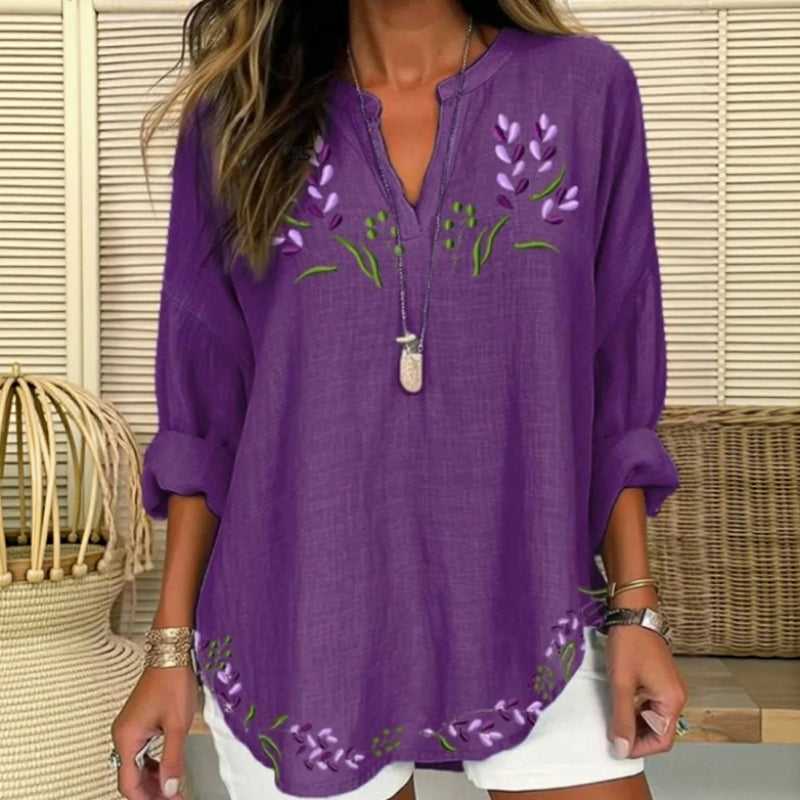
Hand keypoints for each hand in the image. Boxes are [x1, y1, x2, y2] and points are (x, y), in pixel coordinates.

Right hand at [111, 665, 198, 798]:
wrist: (172, 655)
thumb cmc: (173, 683)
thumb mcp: (177, 725)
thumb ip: (173, 759)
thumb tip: (170, 789)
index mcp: (127, 738)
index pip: (130, 783)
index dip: (148, 799)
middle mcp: (123, 735)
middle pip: (131, 777)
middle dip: (152, 792)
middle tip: (174, 799)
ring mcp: (128, 729)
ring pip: (136, 766)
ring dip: (153, 780)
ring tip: (172, 789)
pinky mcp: (137, 723)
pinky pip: (140, 753)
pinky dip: (152, 765)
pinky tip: (166, 770)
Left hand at [604, 624, 687, 758]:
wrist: (633, 613)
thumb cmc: (629, 644)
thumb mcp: (622, 684)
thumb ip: (621, 718)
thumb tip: (621, 749)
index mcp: (672, 700)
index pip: (662, 740)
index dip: (639, 748)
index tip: (617, 746)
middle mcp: (676, 696)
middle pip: (659, 731)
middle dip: (636, 735)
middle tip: (611, 732)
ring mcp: (669, 687)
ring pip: (654, 717)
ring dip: (634, 722)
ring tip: (612, 717)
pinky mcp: (660, 679)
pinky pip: (651, 703)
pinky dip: (636, 708)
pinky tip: (619, 703)